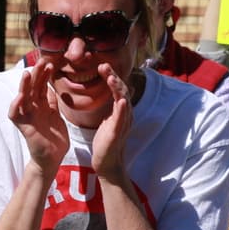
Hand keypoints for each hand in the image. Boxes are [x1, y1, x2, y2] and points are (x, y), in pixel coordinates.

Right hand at [8, 60, 68, 175]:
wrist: (53, 158)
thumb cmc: (55, 138)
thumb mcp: (56, 116)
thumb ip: (52, 102)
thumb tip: (51, 87)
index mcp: (41, 105)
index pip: (41, 86)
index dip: (44, 75)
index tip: (50, 63)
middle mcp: (32, 109)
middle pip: (32, 88)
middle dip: (36, 74)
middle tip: (41, 61)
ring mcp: (27, 117)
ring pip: (23, 98)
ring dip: (24, 86)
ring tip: (27, 73)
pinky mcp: (24, 127)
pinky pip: (15, 115)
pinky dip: (16, 106)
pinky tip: (20, 96)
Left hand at [91, 63, 133, 184]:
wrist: (106, 163)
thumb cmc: (105, 141)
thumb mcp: (106, 119)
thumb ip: (108, 106)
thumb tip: (105, 93)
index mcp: (121, 110)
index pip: (118, 89)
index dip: (112, 76)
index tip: (102, 65)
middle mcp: (125, 115)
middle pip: (122, 91)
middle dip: (114, 77)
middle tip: (104, 66)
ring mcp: (123, 124)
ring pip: (123, 102)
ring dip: (118, 89)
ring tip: (111, 77)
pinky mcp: (118, 133)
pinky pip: (122, 119)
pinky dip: (122, 109)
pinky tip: (121, 101)